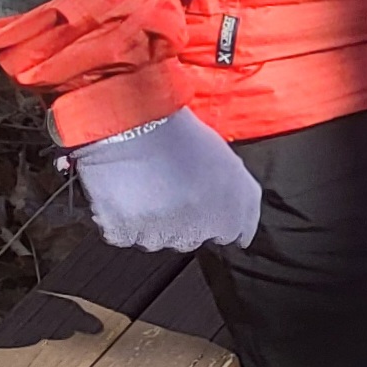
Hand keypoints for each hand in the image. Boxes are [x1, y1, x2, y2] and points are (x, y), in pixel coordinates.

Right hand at [72, 109, 261, 252]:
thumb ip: (244, 204)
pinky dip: (123, 220)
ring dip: (151, 221)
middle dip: (182, 219)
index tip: (202, 197)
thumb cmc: (183, 140)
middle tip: (170, 186)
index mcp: (227, 218)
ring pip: (155, 239)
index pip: (228, 236)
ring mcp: (156, 237)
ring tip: (146, 185)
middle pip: (188, 239)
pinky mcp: (123, 235)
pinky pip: (125, 235)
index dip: (215, 215)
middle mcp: (193, 234)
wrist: (135, 127)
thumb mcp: (232, 167)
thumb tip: (240, 235)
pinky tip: (126, 193)